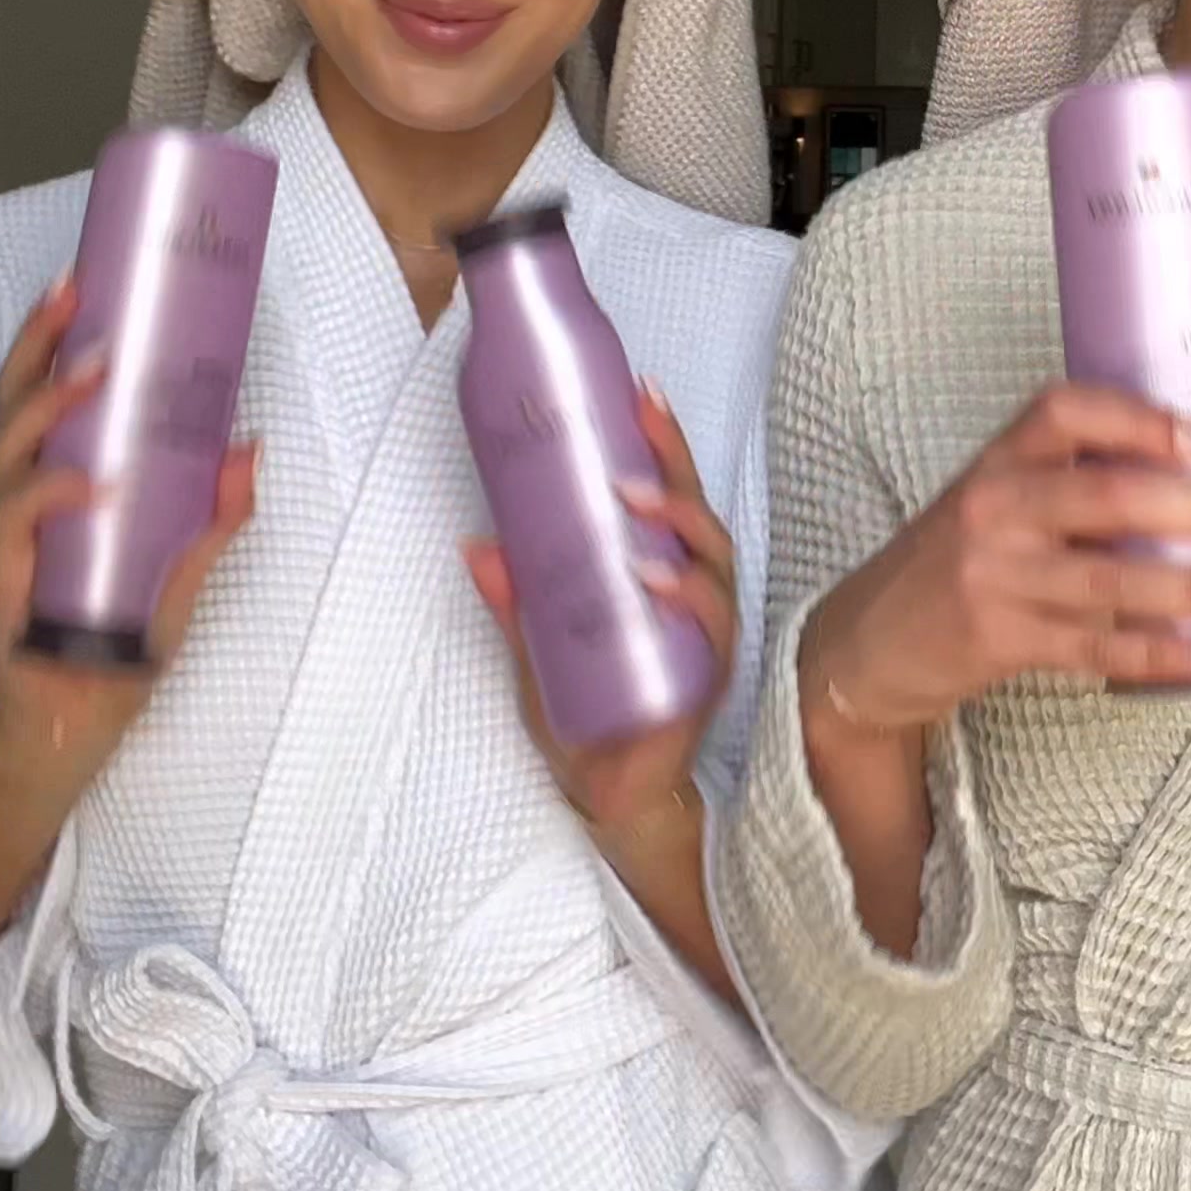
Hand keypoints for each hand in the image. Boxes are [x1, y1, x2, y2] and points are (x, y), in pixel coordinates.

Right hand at [0, 277, 258, 938]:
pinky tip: (93, 483)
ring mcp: (13, 542)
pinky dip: (55, 497)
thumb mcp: (182, 574)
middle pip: (16, 403)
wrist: (74, 730)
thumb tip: (255, 449)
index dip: (57, 335)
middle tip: (77, 294)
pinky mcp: (9, 586)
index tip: (87, 276)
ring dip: (49, 406)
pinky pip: (19, 528)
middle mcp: (25, 502)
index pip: (46, 394)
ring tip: (94, 373)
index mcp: (59, 484)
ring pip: (10, 452)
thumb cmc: (117, 647)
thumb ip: (215, 519)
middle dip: (41, 344)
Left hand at [467, 379, 735, 856]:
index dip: (661, 444)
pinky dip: (688, 599)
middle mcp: (694, 599)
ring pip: (714, 563)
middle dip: (674, 464)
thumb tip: (476, 545)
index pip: (669, 498)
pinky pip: (712, 631)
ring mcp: (705, 638)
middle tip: (642, 421)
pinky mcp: (705, 680)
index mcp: (662, 578)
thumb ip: (515, 602)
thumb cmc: (588, 717)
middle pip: (698, 516)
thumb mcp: (535, 650)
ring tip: (636, 499)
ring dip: (680, 523)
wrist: (610, 799)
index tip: (639, 392)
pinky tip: (658, 581)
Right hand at [803, 381, 1190, 740]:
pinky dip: (1165, 655)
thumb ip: (1064, 487)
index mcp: (997, 460)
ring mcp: (995, 576)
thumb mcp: (990, 503)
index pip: (1065, 410)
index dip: (1138, 419)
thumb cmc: (949, 566)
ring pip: (1117, 583)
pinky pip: (1100, 649)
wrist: (864, 644)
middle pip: (1113, 498)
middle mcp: (995, 508)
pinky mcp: (1000, 639)